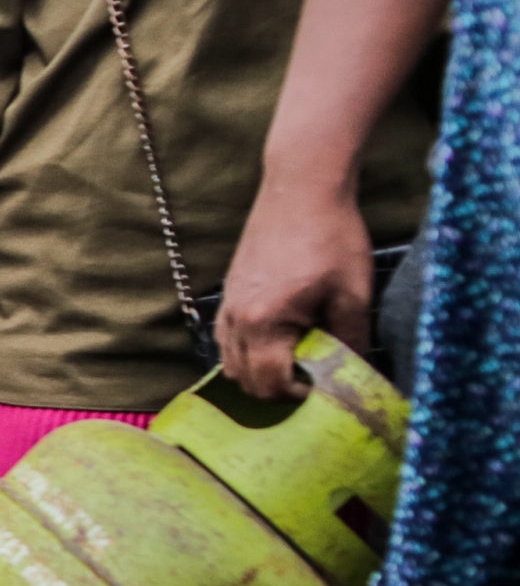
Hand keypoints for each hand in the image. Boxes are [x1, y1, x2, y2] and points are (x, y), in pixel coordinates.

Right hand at [219, 182, 374, 400]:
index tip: (326, 389)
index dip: (299, 396)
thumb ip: (352, 341)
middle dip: (278, 390)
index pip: (271, 383)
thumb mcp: (353, 294)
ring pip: (230, 364)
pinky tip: (278, 341)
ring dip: (259, 373)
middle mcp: (236, 319)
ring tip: (297, 363)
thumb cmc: (332, 237)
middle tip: (314, 381)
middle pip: (245, 381)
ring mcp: (228, 306)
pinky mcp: (228, 294)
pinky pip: (227, 341)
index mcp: (265, 322)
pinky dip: (247, 353)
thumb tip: (358, 376)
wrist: (301, 188)